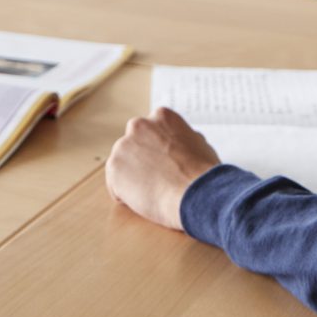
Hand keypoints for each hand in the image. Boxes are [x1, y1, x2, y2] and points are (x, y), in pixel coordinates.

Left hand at [104, 107, 220, 230]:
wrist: (195, 193)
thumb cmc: (202, 173)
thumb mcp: (199, 144)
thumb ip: (183, 139)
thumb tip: (181, 143)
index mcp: (162, 116)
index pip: (151, 134)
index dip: (159, 153)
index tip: (166, 165)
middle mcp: (139, 125)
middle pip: (134, 147)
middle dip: (142, 162)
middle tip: (158, 180)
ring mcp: (123, 146)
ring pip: (123, 167)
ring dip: (134, 179)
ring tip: (154, 192)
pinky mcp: (113, 168)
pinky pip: (116, 187)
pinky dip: (127, 197)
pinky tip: (146, 200)